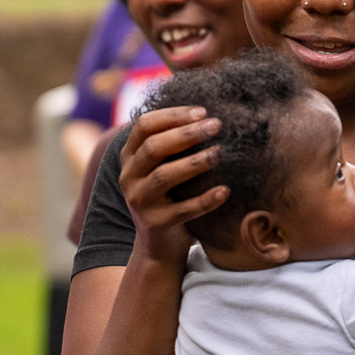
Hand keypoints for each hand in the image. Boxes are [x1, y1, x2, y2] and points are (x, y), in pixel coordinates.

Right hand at [119, 107, 226, 266]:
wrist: (161, 243)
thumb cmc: (170, 194)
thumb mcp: (164, 165)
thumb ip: (173, 142)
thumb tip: (208, 112)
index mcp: (130, 157)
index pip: (144, 126)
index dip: (173, 115)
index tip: (202, 111)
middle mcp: (129, 177)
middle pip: (154, 147)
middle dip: (187, 134)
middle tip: (216, 125)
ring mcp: (139, 201)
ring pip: (164, 176)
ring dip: (195, 162)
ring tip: (220, 153)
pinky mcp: (156, 223)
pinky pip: (183, 209)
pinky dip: (205, 199)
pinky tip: (225, 191)